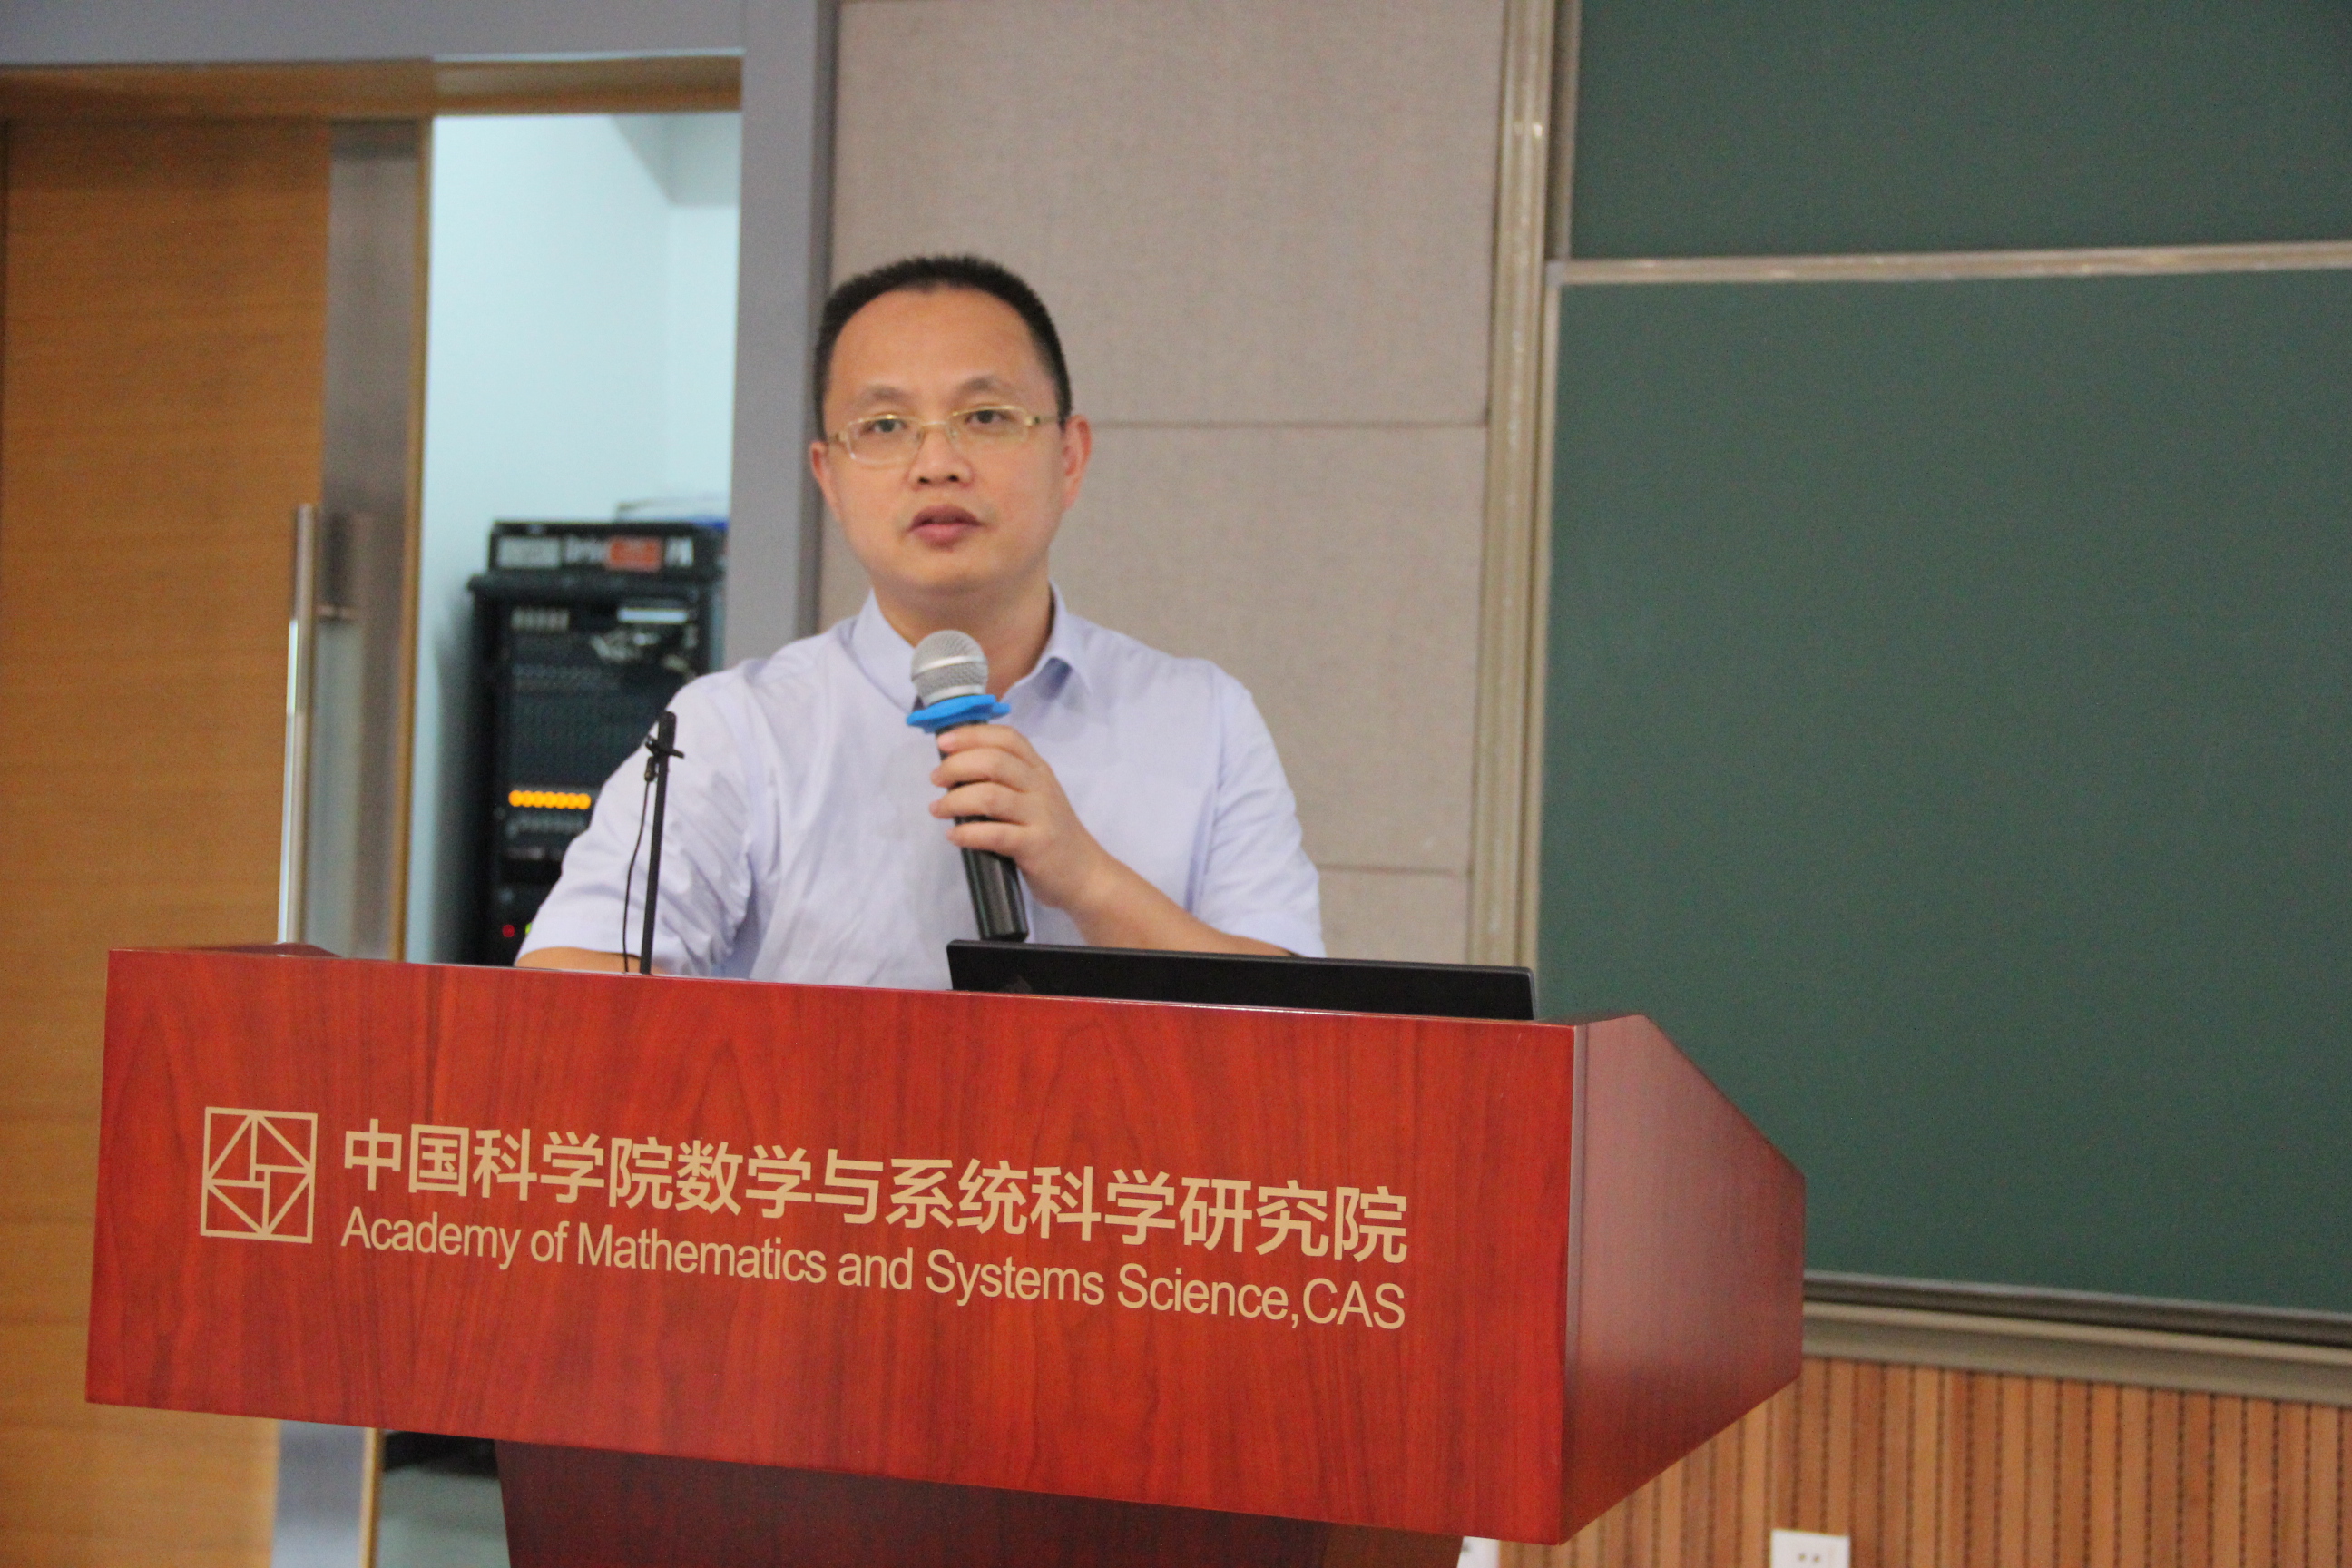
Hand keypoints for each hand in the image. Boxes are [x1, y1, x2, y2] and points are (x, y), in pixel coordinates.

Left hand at [928, 723, 1113, 915]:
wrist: (1085, 873)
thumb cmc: (1050, 833)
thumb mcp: (1035, 796)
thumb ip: (1006, 779)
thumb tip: (956, 768)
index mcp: (1039, 770)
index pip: (1007, 738)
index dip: (972, 735)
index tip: (943, 742)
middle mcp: (1041, 787)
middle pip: (994, 762)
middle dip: (956, 766)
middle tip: (936, 780)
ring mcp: (1040, 816)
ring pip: (990, 796)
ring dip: (955, 801)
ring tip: (938, 809)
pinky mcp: (1035, 846)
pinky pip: (994, 834)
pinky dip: (967, 833)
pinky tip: (954, 836)